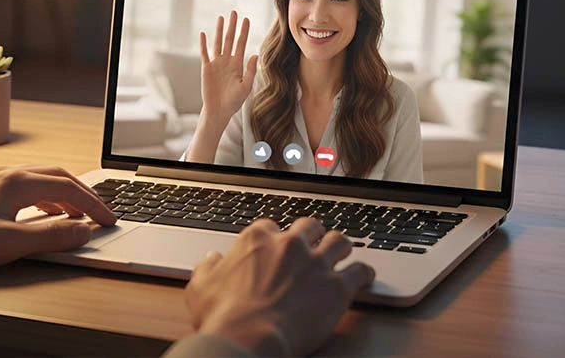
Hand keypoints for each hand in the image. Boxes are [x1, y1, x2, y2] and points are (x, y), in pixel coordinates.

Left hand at [0, 165, 116, 271]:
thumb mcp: (9, 242)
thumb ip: (50, 237)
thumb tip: (82, 231)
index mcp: (18, 182)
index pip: (69, 189)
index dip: (94, 205)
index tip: (109, 220)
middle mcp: (7, 173)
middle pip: (58, 176)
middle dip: (83, 194)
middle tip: (100, 212)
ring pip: (40, 179)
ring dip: (63, 194)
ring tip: (75, 214)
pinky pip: (23, 185)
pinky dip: (43, 196)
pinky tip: (39, 211)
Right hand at [185, 218, 374, 356]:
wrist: (248, 338)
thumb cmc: (223, 316)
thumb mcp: (200, 287)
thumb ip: (208, 268)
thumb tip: (213, 259)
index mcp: (257, 239)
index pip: (271, 226)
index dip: (274, 238)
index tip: (275, 248)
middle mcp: (289, 244)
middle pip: (310, 226)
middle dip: (312, 234)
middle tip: (313, 244)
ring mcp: (316, 263)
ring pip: (339, 240)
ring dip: (340, 247)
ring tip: (342, 253)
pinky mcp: (337, 286)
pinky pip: (361, 270)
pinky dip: (364, 273)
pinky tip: (364, 277)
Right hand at [199, 10, 258, 122]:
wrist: (219, 111)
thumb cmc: (234, 101)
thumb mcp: (246, 86)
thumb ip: (250, 70)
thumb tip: (254, 54)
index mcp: (238, 64)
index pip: (241, 43)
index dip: (244, 31)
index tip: (246, 19)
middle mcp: (227, 61)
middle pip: (230, 39)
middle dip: (232, 26)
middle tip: (234, 12)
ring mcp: (216, 64)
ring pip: (218, 43)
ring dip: (219, 30)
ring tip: (221, 18)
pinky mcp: (206, 68)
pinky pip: (204, 53)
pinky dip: (204, 43)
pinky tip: (203, 33)